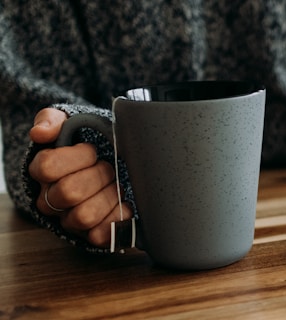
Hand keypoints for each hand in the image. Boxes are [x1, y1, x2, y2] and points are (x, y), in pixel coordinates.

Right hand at [28, 108, 133, 246]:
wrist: (106, 164)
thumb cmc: (86, 145)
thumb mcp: (69, 124)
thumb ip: (52, 120)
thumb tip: (40, 132)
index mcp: (42, 172)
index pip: (48, 167)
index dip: (77, 156)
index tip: (93, 150)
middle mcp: (50, 199)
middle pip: (69, 192)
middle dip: (98, 175)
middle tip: (109, 167)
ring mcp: (69, 219)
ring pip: (84, 216)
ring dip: (108, 196)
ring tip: (116, 184)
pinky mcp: (91, 233)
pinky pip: (100, 235)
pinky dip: (117, 218)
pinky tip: (124, 204)